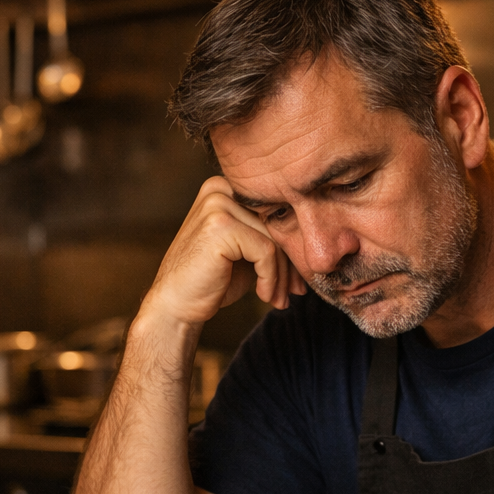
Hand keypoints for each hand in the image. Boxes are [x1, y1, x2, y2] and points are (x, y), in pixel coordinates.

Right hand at [142, 176, 306, 327]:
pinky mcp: (220, 225)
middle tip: (296, 292)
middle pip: (277, 225)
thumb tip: (316, 242)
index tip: (298, 279)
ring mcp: (218, 204)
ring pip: (275, 239)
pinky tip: (264, 296)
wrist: (177, 306)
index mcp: (226, 187)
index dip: (291, 247)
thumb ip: (271, 237)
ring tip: (279, 299)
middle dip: (291, 264)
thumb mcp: (247, 252)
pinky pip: (266, 252)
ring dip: (283, 276)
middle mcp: (220, 189)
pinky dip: (271, 278)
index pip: (275, 213)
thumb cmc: (213, 280)